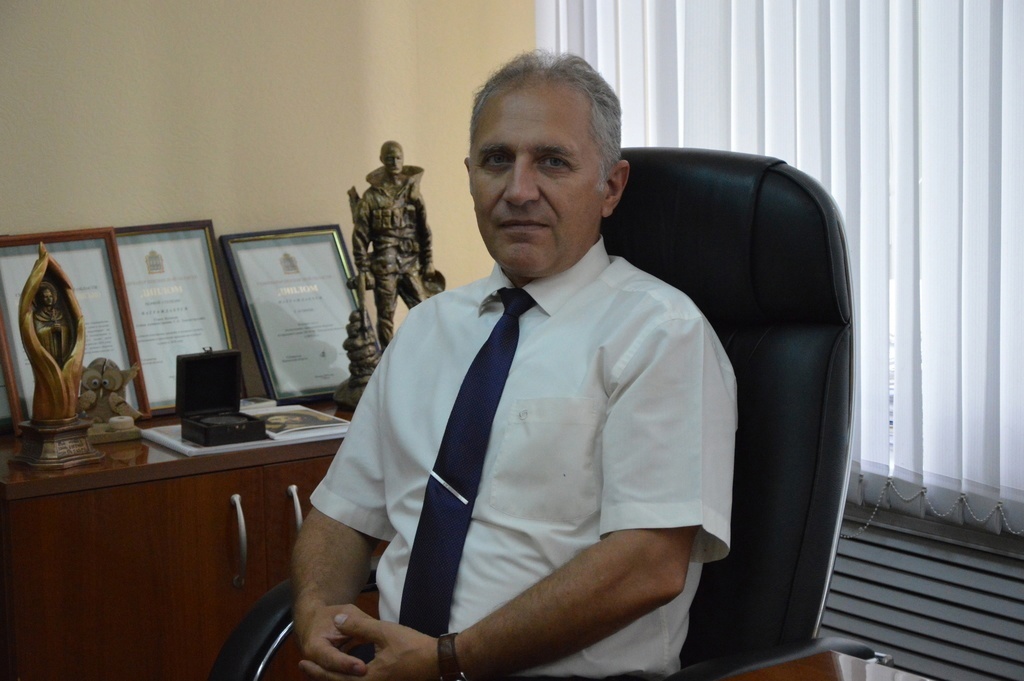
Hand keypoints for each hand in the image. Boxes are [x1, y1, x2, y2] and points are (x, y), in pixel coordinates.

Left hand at [299, 607, 436, 680]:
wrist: (438, 660)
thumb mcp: (384, 632)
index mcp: (368, 679)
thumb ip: (359, 626)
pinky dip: (347, 679)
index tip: (302, 662)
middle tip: (304, 667)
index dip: (317, 670)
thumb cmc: (413, 647)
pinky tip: (345, 671)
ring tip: (320, 669)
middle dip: (321, 677)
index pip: (335, 678)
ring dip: (334, 678)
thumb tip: (337, 620)